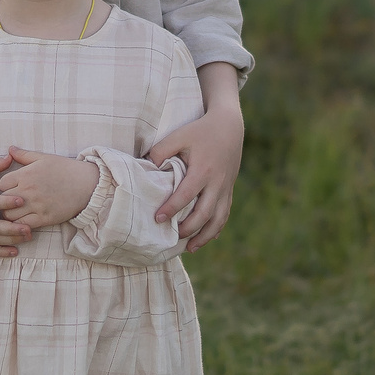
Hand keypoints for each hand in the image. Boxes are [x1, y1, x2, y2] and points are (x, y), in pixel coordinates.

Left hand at [0, 146, 101, 236]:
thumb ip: (24, 155)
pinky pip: (23, 225)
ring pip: (9, 216)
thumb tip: (9, 149)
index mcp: (26, 174)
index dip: (3, 187)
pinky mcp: (45, 218)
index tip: (10, 189)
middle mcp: (29, 190)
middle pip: (2, 200)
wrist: (88, 184)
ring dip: (10, 214)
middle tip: (9, 202)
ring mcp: (36, 206)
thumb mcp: (44, 158)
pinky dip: (20, 224)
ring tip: (17, 212)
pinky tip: (25, 220)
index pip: (1, 184)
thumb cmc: (66, 169)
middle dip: (3, 202)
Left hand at [149, 94, 244, 253]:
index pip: (186, 196)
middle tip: (171, 236)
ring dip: (204, 236)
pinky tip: (206, 238)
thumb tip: (145, 167)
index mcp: (203, 170)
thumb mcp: (179, 135)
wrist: (230, 126)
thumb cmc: (200, 131)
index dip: (171, 209)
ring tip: (190, 248)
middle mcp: (217, 183)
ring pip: (218, 219)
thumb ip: (161, 151)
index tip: (157, 218)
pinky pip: (225, 214)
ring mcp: (226, 188)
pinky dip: (216, 228)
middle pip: (204, 214)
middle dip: (188, 229)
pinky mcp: (229, 190)